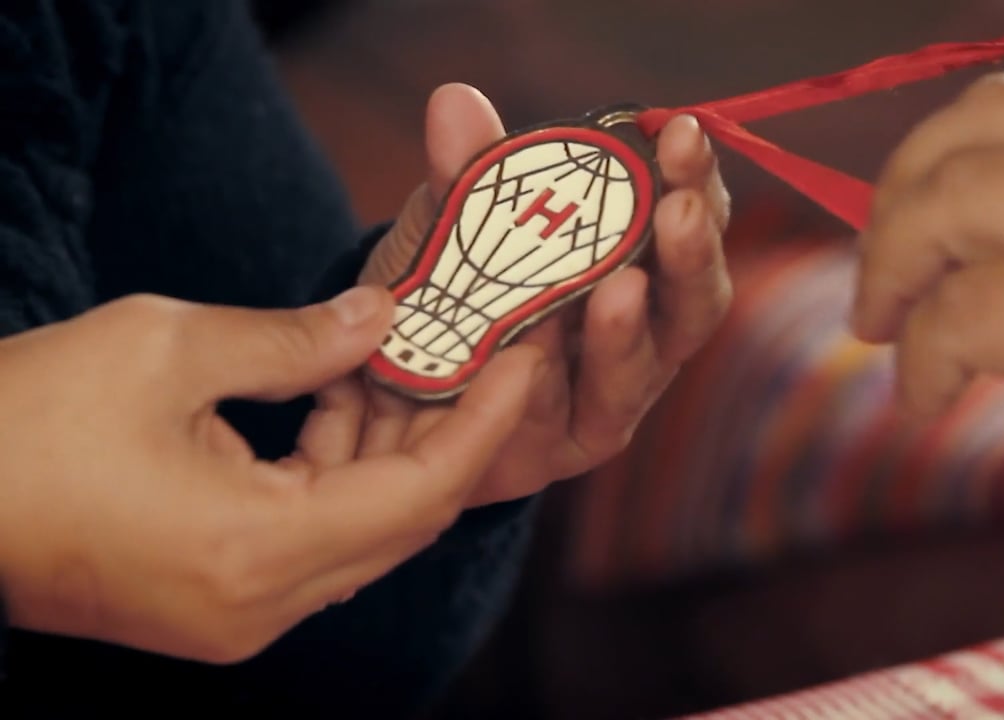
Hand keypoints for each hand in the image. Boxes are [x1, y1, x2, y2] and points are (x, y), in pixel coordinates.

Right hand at [0, 287, 542, 662]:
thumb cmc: (21, 423)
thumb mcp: (165, 347)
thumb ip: (294, 337)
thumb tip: (381, 317)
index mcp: (257, 549)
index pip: (423, 492)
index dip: (487, 420)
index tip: (528, 357)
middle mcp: (261, 605)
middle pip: (405, 518)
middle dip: (449, 430)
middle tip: (481, 350)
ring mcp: (238, 616)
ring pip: (363, 531)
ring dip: (391, 448)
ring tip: (409, 359)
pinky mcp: (215, 603)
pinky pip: (315, 540)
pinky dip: (340, 475)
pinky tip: (340, 401)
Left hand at [358, 83, 730, 506]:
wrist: (396, 385)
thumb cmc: (450, 294)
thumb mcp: (452, 226)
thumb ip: (465, 174)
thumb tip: (455, 102)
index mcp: (637, 260)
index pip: (687, 215)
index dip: (695, 177)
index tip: (681, 132)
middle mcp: (644, 328)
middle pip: (695, 296)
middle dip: (691, 251)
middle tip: (680, 208)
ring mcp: (617, 388)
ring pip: (651, 360)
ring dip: (634, 326)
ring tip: (623, 287)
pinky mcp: (578, 438)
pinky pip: (585, 410)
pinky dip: (565, 380)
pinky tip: (549, 346)